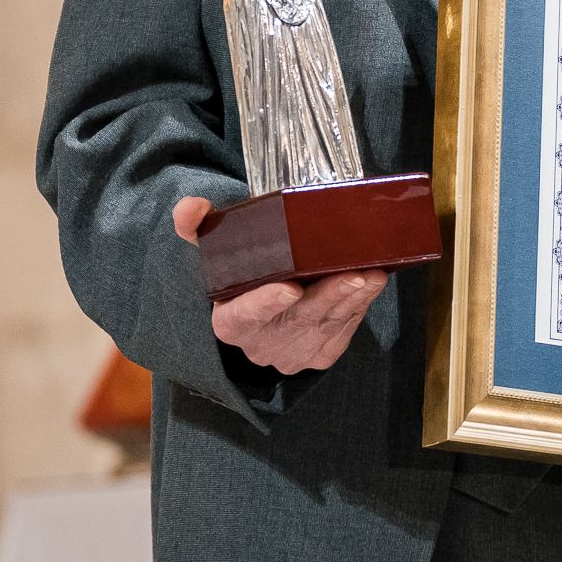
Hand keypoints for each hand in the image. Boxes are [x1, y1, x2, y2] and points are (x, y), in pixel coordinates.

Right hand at [170, 197, 386, 373]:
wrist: (265, 310)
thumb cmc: (245, 274)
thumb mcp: (216, 252)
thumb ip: (198, 227)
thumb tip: (188, 207)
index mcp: (230, 321)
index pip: (244, 315)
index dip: (266, 303)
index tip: (289, 288)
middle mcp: (260, 344)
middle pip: (297, 320)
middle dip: (329, 296)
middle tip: (355, 273)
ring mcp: (292, 353)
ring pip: (326, 326)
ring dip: (353, 300)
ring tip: (372, 275)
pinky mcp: (320, 355)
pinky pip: (343, 332)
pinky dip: (359, 308)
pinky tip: (371, 287)